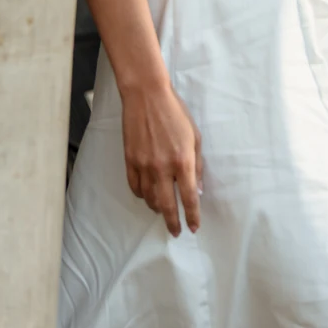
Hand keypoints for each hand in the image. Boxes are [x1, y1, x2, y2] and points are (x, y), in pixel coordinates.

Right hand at [120, 79, 202, 235]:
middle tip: (175, 231)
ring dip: (157, 208)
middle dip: (172, 223)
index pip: (189, 198)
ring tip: (162, 210)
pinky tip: (147, 195)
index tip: (193, 227)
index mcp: (183, 161)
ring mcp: (144, 166)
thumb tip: (197, 190)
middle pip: (167, 206)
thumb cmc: (175, 113)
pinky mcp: (130, 161)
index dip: (192, 216)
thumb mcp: (194, 136)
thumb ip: (197, 165)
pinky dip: (142, 195)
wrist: (146, 96)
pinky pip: (135, 188)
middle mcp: (163, 168)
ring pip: (149, 199)